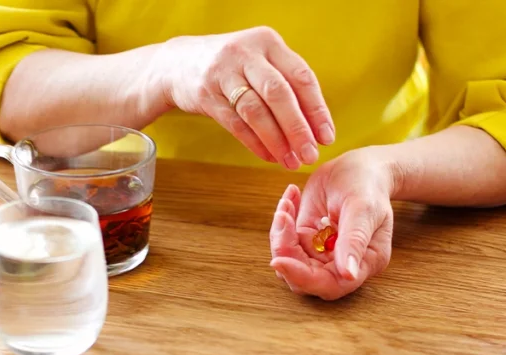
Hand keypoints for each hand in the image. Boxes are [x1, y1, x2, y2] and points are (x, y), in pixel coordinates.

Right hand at [156, 26, 334, 168]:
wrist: (178, 63)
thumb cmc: (232, 67)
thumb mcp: (260, 61)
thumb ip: (287, 85)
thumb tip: (317, 127)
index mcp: (268, 42)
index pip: (301, 77)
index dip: (317, 110)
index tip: (327, 137)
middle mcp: (246, 54)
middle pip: (279, 94)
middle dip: (298, 128)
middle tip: (310, 154)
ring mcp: (223, 73)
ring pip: (256, 112)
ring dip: (277, 141)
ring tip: (291, 161)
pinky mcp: (206, 95)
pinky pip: (235, 124)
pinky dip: (255, 143)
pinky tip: (269, 156)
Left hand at [269, 148, 395, 300]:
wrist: (359, 167)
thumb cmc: (369, 186)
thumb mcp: (363, 208)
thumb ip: (355, 241)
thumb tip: (348, 275)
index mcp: (364, 263)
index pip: (330, 284)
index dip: (302, 277)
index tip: (279, 261)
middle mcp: (341, 263)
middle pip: (304, 276)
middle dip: (286, 251)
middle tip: (283, 217)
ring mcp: (322, 252)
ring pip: (290, 260)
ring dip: (280, 234)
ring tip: (288, 203)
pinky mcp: (307, 239)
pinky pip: (285, 240)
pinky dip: (282, 220)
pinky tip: (291, 197)